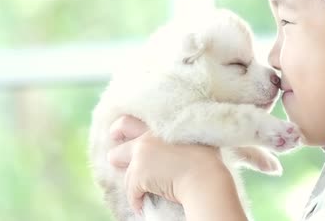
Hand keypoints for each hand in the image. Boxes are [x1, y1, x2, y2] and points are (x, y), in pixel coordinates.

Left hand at [107, 116, 231, 213]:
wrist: (204, 177)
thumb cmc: (207, 160)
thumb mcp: (194, 136)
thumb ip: (180, 134)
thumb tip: (179, 142)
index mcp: (161, 125)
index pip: (131, 120)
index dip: (122, 127)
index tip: (118, 133)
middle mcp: (147, 136)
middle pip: (119, 132)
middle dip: (117, 147)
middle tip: (117, 160)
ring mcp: (141, 155)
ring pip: (125, 170)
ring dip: (132, 183)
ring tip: (142, 192)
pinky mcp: (138, 174)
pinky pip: (130, 191)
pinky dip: (136, 200)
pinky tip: (143, 205)